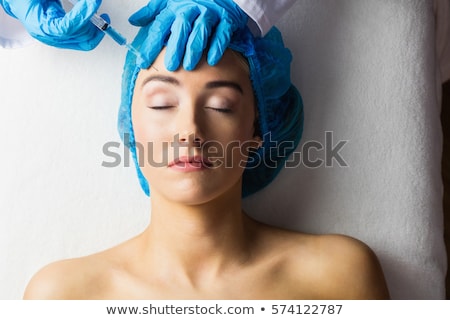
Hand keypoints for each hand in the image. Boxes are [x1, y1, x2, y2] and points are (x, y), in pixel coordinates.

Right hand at [0, 0, 104, 50]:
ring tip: (97, 9)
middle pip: (79, 36)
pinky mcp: (65, 38)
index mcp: (40, 26)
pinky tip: (96, 18)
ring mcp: (59, 40)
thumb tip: (85, 1)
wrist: (20, 4)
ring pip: (85, 41)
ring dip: (95, 26)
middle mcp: (50, 37)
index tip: (93, 3)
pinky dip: (92, 29)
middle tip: (95, 2)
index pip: (66, 27)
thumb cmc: (26, 1)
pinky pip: (84, 39)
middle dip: (92, 20)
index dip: (82, 15)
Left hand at [129, 0, 247, 70]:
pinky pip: (222, 32)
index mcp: (176, 7)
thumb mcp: (171, 4)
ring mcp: (210, 13)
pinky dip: (217, 46)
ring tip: (189, 65)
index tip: (143, 62)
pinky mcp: (227, 19)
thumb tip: (133, 20)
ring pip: (201, 29)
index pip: (160, 26)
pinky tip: (211, 60)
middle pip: (181, 27)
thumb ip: (153, 12)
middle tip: (170, 65)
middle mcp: (192, 8)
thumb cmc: (195, 5)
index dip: (151, 45)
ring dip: (194, 48)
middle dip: (175, 47)